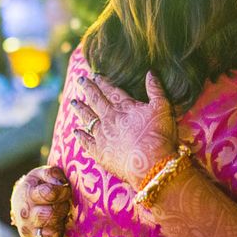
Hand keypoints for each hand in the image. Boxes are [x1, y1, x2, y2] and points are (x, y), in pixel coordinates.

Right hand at [10, 165, 70, 236]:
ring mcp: (27, 229)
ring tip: (60, 216)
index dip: (63, 192)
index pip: (49, 194)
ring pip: (50, 232)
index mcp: (28, 193)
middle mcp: (25, 213)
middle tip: (64, 204)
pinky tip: (58, 227)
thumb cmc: (37, 186)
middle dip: (62, 208)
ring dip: (60, 223)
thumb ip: (52, 174)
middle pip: (50, 215)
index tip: (66, 190)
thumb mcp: (42, 174)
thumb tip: (61, 182)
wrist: (21, 202)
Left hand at [73, 72, 177, 187]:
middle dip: (88, 89)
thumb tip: (150, 72)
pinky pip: (86, 142)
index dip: (103, 82)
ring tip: (73, 101)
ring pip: (88, 118)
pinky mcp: (100, 153)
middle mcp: (110, 118)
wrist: (151, 165)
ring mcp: (102, 136)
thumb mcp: (163, 108)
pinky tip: (75, 131)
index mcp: (125, 107)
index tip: (95, 75)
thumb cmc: (159, 136)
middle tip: (80, 80)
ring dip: (80, 109)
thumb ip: (155, 89)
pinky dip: (80, 136)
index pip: (111, 91)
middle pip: (96, 100)